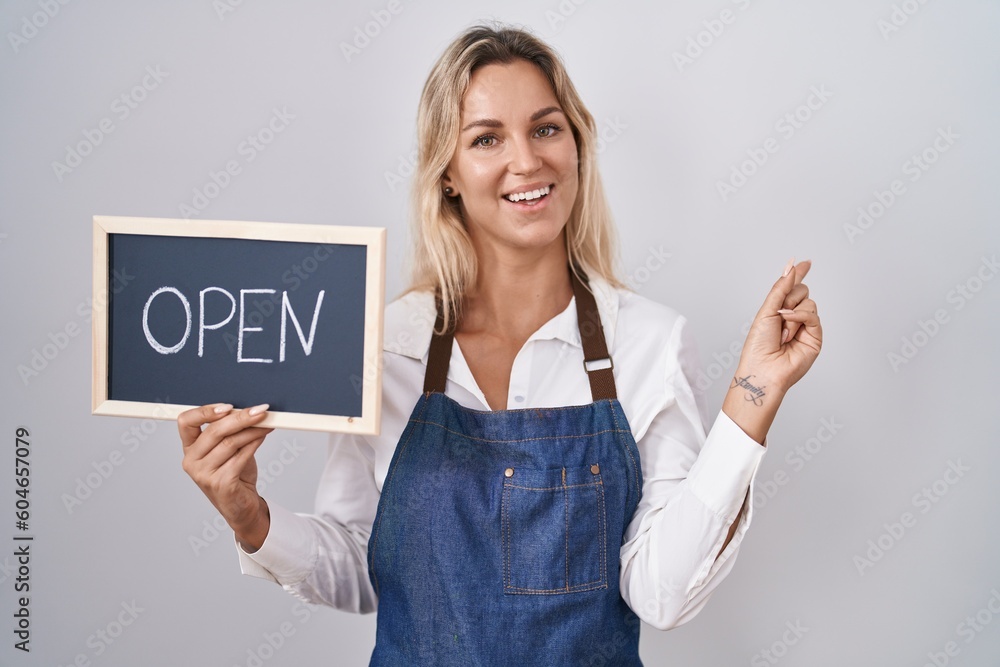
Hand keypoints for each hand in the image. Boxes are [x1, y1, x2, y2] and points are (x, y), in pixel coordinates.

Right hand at [178, 403, 272, 550]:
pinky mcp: (220, 484)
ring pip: (230, 443)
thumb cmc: (235, 475)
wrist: (242, 507)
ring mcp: (203, 474)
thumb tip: (250, 410)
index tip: (228, 406)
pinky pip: (240, 457)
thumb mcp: (229, 449)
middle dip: (240, 418)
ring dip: (252, 430)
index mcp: (190, 449)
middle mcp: (191, 461)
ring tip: (266, 423)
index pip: (185, 422)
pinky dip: (254, 443)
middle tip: (259, 410)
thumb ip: (232, 432)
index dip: (205, 411)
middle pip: (214, 431)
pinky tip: (263, 436)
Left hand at [721, 259, 821, 443]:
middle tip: (778, 314)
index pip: (791, 288)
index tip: (805, 263)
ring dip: (791, 313)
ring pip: (809, 301)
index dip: (798, 274)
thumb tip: (792, 267)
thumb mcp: (766, 310)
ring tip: (782, 331)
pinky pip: (813, 314)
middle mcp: (793, 316)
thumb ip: (781, 288)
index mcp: (778, 310)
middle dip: (789, 298)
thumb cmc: (758, 345)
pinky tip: (790, 329)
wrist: (764, 368)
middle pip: (801, 290)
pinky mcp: (815, 336)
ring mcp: (805, 326)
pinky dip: (801, 317)